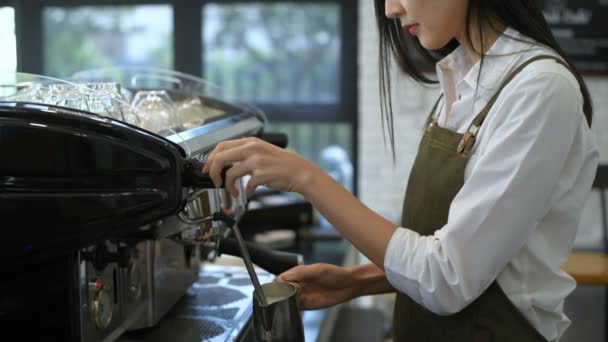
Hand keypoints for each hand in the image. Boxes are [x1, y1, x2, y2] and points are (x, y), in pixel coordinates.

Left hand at [201, 137, 317, 197]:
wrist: (299, 171)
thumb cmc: (281, 164)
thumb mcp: (260, 152)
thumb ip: (243, 155)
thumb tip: (225, 165)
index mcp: (249, 142)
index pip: (221, 146)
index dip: (210, 159)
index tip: (208, 169)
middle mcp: (251, 149)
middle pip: (220, 158)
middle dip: (213, 172)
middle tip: (215, 181)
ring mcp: (257, 161)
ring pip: (230, 173)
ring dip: (228, 186)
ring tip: (233, 191)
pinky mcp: (262, 174)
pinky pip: (246, 186)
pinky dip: (246, 192)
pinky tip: (249, 194)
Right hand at [277, 263, 358, 309]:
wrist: (349, 285)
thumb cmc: (335, 274)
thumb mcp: (317, 270)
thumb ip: (299, 274)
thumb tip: (282, 279)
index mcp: (298, 273)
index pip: (281, 279)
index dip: (279, 284)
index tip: (284, 287)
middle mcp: (298, 284)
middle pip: (281, 290)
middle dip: (282, 293)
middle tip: (292, 294)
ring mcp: (302, 295)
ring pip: (287, 300)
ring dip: (287, 302)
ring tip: (297, 299)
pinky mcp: (307, 305)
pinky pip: (295, 308)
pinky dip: (293, 309)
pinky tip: (298, 307)